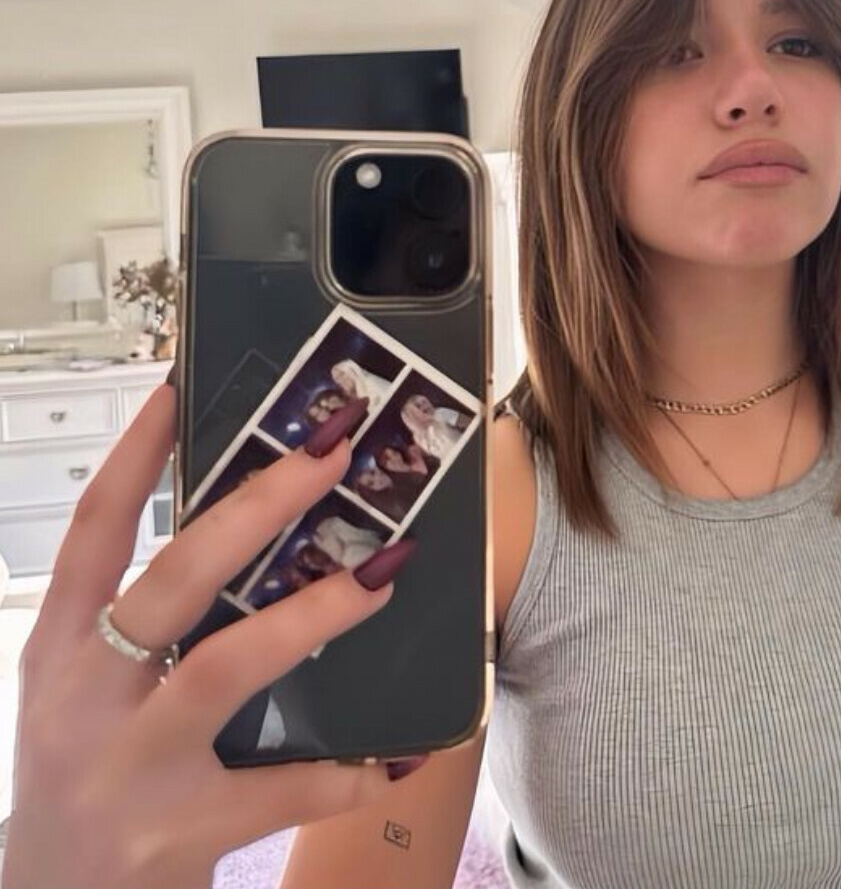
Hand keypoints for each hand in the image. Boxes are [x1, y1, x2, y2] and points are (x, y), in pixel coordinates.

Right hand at [3, 384, 424, 888]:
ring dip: (313, 614)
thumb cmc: (84, 768)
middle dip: (256, 508)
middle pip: (173, 577)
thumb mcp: (89, 685)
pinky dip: (348, 771)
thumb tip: (248, 525)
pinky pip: (283, 790)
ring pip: (228, 667)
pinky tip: (404, 751)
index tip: (184, 384)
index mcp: (62, 646)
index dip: (136, 453)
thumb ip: (147, 617)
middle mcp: (85, 696)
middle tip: (330, 455)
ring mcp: (130, 764)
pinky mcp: (179, 830)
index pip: (94, 528)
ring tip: (385, 573)